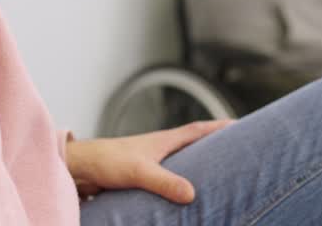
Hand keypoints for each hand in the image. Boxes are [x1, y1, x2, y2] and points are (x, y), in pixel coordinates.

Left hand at [65, 120, 232, 202]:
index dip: (220, 127)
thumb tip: (191, 194)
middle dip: (215, 146)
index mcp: (165, 140)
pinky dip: (181, 182)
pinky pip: (170, 177)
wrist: (81, 168)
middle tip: (238, 151)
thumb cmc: (108, 161)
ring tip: (218, 176)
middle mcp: (161, 148)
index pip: (199, 130)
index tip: (241, 125)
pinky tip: (185, 196)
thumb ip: (165, 182)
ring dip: (199, 166)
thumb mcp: (140, 172)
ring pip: (183, 162)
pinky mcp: (143, 176)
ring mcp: (152, 161)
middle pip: (195, 144)